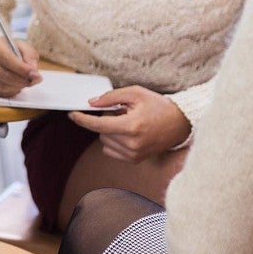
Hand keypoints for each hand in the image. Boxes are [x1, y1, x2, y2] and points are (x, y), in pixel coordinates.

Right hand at [0, 36, 41, 96]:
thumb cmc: (11, 50)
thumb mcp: (23, 46)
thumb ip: (30, 55)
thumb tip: (32, 69)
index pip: (7, 59)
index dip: (22, 69)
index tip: (34, 74)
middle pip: (3, 74)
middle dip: (21, 80)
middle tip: (32, 81)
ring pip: (1, 85)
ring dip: (16, 87)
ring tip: (24, 82)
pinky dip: (9, 91)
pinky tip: (14, 86)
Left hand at [68, 86, 190, 162]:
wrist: (180, 124)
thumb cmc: (158, 106)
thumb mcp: (135, 93)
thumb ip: (111, 97)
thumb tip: (91, 103)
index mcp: (131, 126)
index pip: (98, 124)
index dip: (83, 119)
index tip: (72, 114)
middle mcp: (132, 144)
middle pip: (101, 131)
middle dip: (106, 120)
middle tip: (123, 112)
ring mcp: (134, 154)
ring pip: (105, 141)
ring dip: (110, 131)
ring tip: (129, 123)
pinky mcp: (135, 160)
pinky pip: (111, 150)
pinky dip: (114, 140)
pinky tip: (129, 134)